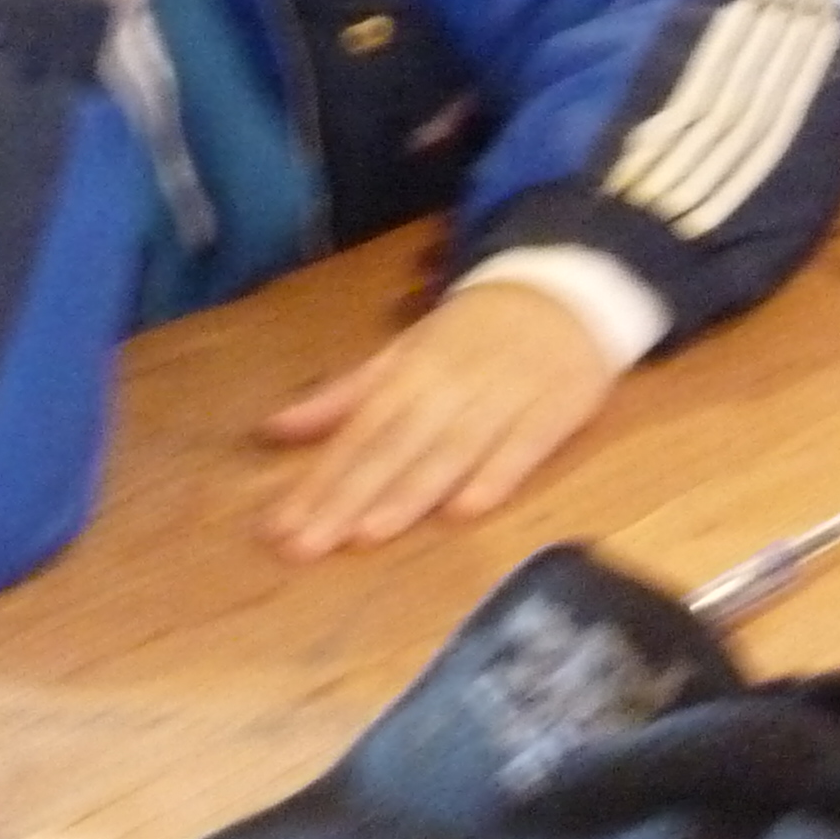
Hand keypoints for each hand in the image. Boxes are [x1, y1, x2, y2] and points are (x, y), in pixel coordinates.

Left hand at [257, 281, 620, 557]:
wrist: (567, 292)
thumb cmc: (474, 334)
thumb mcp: (406, 352)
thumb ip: (345, 396)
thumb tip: (272, 431)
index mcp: (411, 370)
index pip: (359, 432)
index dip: (319, 480)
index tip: (278, 527)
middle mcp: (453, 384)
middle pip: (395, 446)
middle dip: (349, 497)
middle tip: (305, 546)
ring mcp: (507, 396)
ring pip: (453, 450)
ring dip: (410, 493)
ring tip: (367, 535)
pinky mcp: (558, 407)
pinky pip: (524, 445)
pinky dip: (496, 475)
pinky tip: (465, 511)